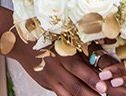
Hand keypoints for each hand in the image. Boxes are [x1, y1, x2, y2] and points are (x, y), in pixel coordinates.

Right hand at [10, 40, 125, 95]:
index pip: (78, 68)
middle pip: (75, 85)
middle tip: (103, 95)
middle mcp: (56, 67)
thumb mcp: (64, 36)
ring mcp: (50, 78)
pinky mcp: (46, 84)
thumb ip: (82, 45)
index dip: (91, 78)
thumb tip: (102, 49)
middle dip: (90, 93)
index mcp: (62, 53)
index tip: (103, 86)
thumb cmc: (46, 35)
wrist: (21, 42)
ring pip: (67, 93)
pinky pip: (60, 94)